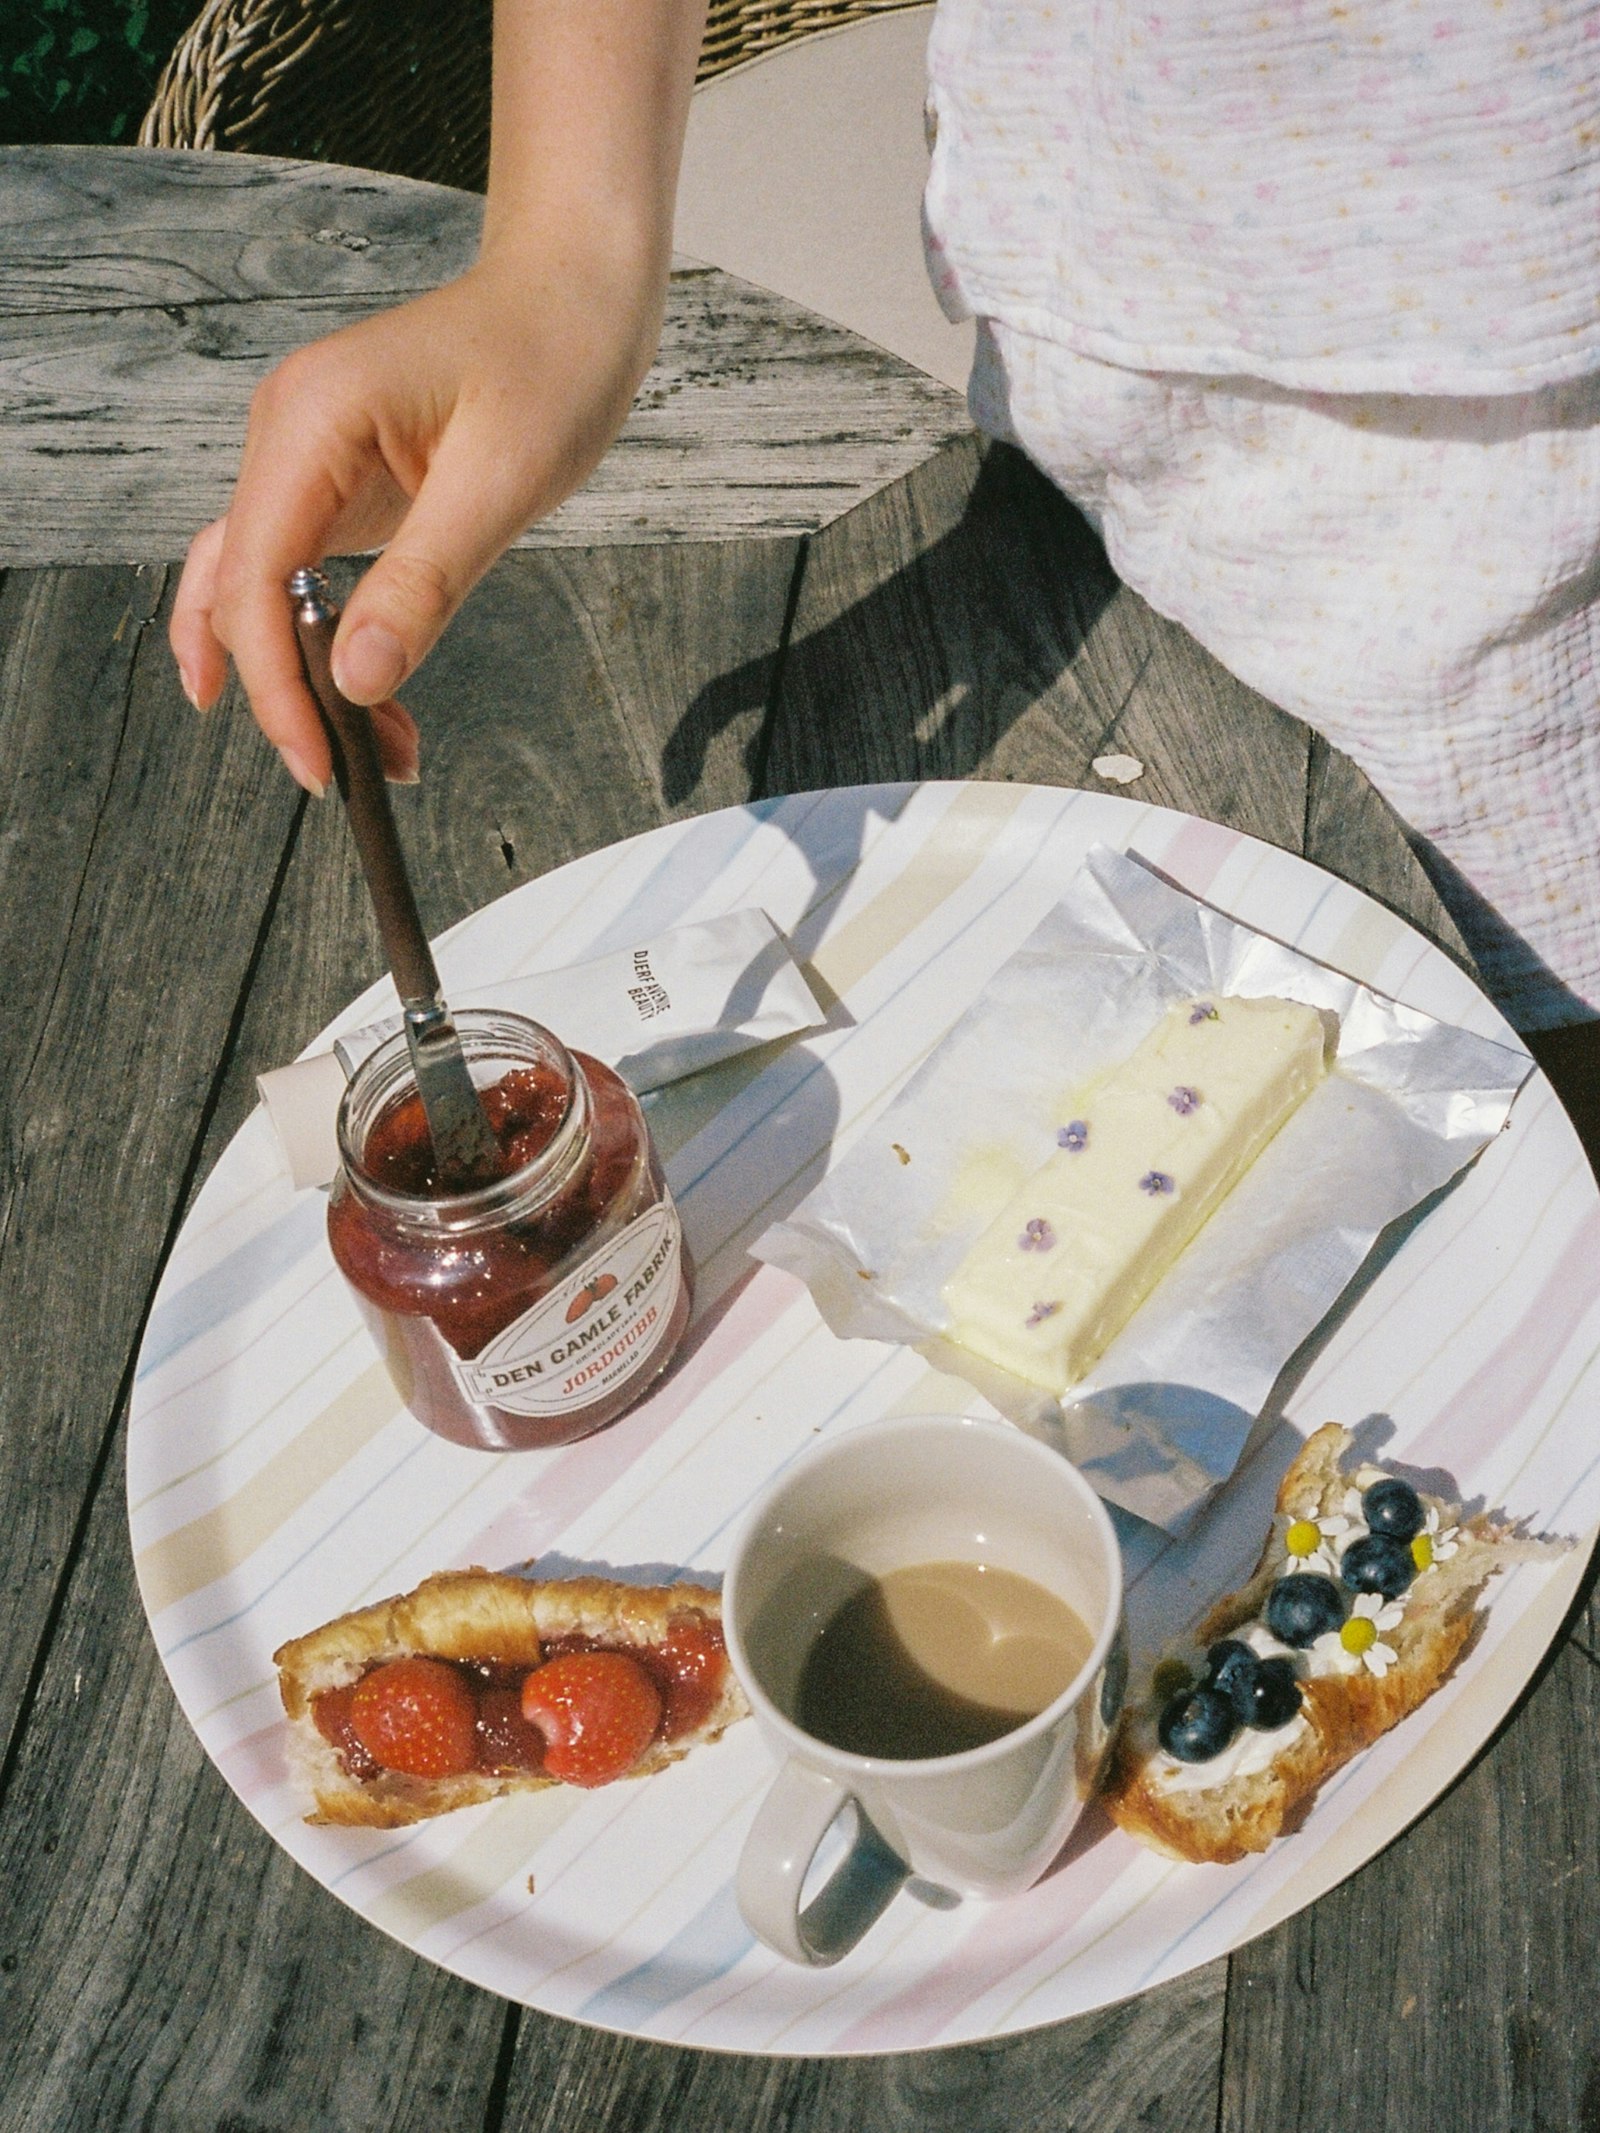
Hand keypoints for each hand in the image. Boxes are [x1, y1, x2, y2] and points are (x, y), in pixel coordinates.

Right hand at [170, 237, 664, 794]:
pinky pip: (299, 575)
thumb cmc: (550, 360)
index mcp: (310, 421)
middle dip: (288, 694)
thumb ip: (424, 583)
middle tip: (349, 776)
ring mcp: (305, 459)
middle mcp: (287, 437)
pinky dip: (319, 642)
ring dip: (298, 677)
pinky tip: (349, 700)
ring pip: (261, 592)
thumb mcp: (501, 482)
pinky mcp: (336, 482)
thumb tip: (358, 681)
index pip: (252, 580)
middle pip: (242, 594)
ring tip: (366, 753)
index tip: (321, 762)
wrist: (574, 294)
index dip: (275, 684)